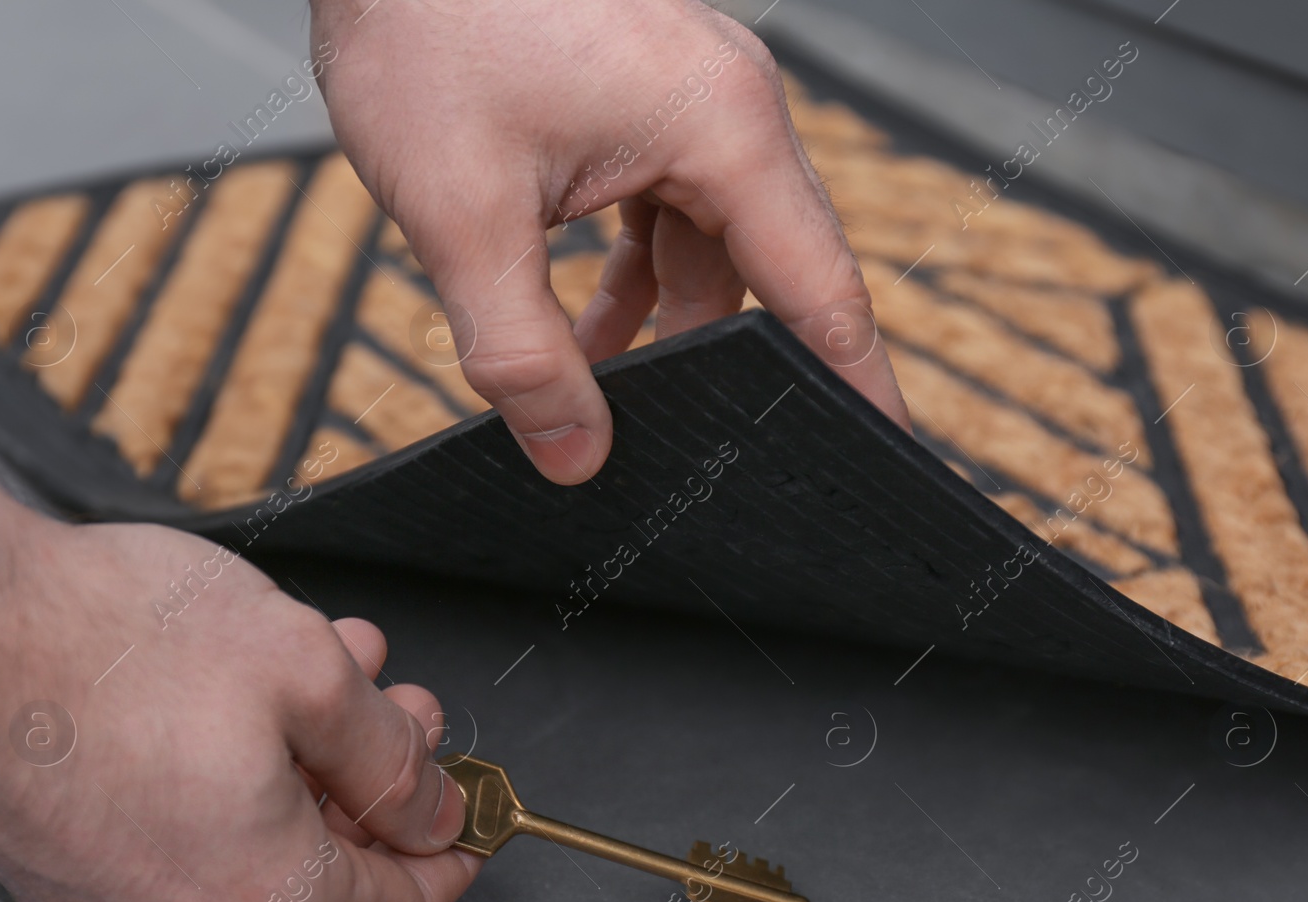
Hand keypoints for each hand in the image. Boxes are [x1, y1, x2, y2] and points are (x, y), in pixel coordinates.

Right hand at [0, 414, 475, 901]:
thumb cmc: (104, 643)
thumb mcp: (310, 672)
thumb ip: (388, 756)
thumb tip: (429, 806)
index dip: (450, 856)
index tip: (470, 817)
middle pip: (326, 873)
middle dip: (377, 781)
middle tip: (400, 710)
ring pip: (255, 840)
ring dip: (309, 758)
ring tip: (330, 668)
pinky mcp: (67, 862)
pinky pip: (183, 831)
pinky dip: (236, 768)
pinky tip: (247, 687)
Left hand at [312, 0, 910, 484]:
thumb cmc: (424, 26)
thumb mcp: (463, 216)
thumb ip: (522, 354)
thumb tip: (574, 454)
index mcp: (722, 124)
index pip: (820, 286)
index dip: (854, 381)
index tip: (883, 448)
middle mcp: (729, 105)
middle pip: (769, 270)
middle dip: (731, 362)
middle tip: (713, 448)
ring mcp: (689, 98)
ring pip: (709, 247)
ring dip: (662, 321)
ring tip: (604, 392)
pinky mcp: (645, 99)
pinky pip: (667, 210)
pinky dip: (633, 272)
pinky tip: (582, 326)